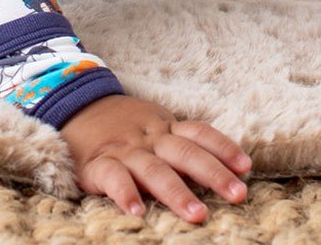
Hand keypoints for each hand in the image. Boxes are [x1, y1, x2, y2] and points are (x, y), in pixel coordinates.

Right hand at [59, 93, 251, 222]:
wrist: (75, 105)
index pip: (200, 133)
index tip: (246, 167)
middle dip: (214, 174)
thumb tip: (222, 165)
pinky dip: (125, 194)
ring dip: (177, 192)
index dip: (224, 148)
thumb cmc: (123, 124)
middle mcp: (149, 137)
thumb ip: (180, 142)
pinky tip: (137, 213)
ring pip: (154, 169)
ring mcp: (124, 150)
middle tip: (238, 195)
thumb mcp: (154, 124)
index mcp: (165, 127)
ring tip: (198, 214)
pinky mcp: (97, 164)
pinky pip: (113, 178)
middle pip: (185, 152)